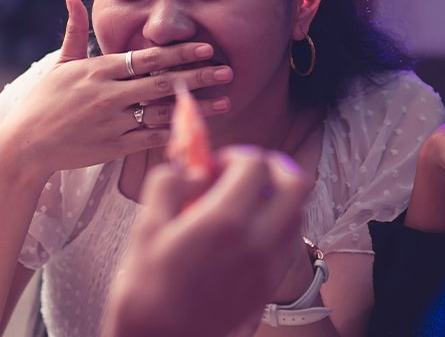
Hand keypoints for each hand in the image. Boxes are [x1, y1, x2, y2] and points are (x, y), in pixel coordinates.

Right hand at [0, 0, 232, 173]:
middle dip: (198, 75)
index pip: (147, 57)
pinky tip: (198, 126)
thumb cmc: (43, 102)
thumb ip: (74, 31)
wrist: (25, 145)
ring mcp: (112, 122)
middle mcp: (108, 94)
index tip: (206, 46)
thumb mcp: (59, 64)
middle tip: (227, 70)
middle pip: (162, 82)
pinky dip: (175, 132)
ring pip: (162, 112)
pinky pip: (151, 138)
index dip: (179, 52)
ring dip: (196, 106)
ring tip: (225, 101)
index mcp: (98, 70)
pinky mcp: (113, 147)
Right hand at [104, 147, 312, 336]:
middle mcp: (256, 240)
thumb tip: (192, 170)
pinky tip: (248, 231)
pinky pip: (290, 241)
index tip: (214, 167)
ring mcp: (268, 264)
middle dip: (272, 168)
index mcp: (223, 221)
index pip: (255, 165)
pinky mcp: (270, 283)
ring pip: (298, 212)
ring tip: (245, 203)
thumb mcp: (145, 227)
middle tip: (244, 173)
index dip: (235, 155)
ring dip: (277, 197)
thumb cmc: (147, 288)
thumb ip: (168, 184)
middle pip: (296, 183)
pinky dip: (278, 224)